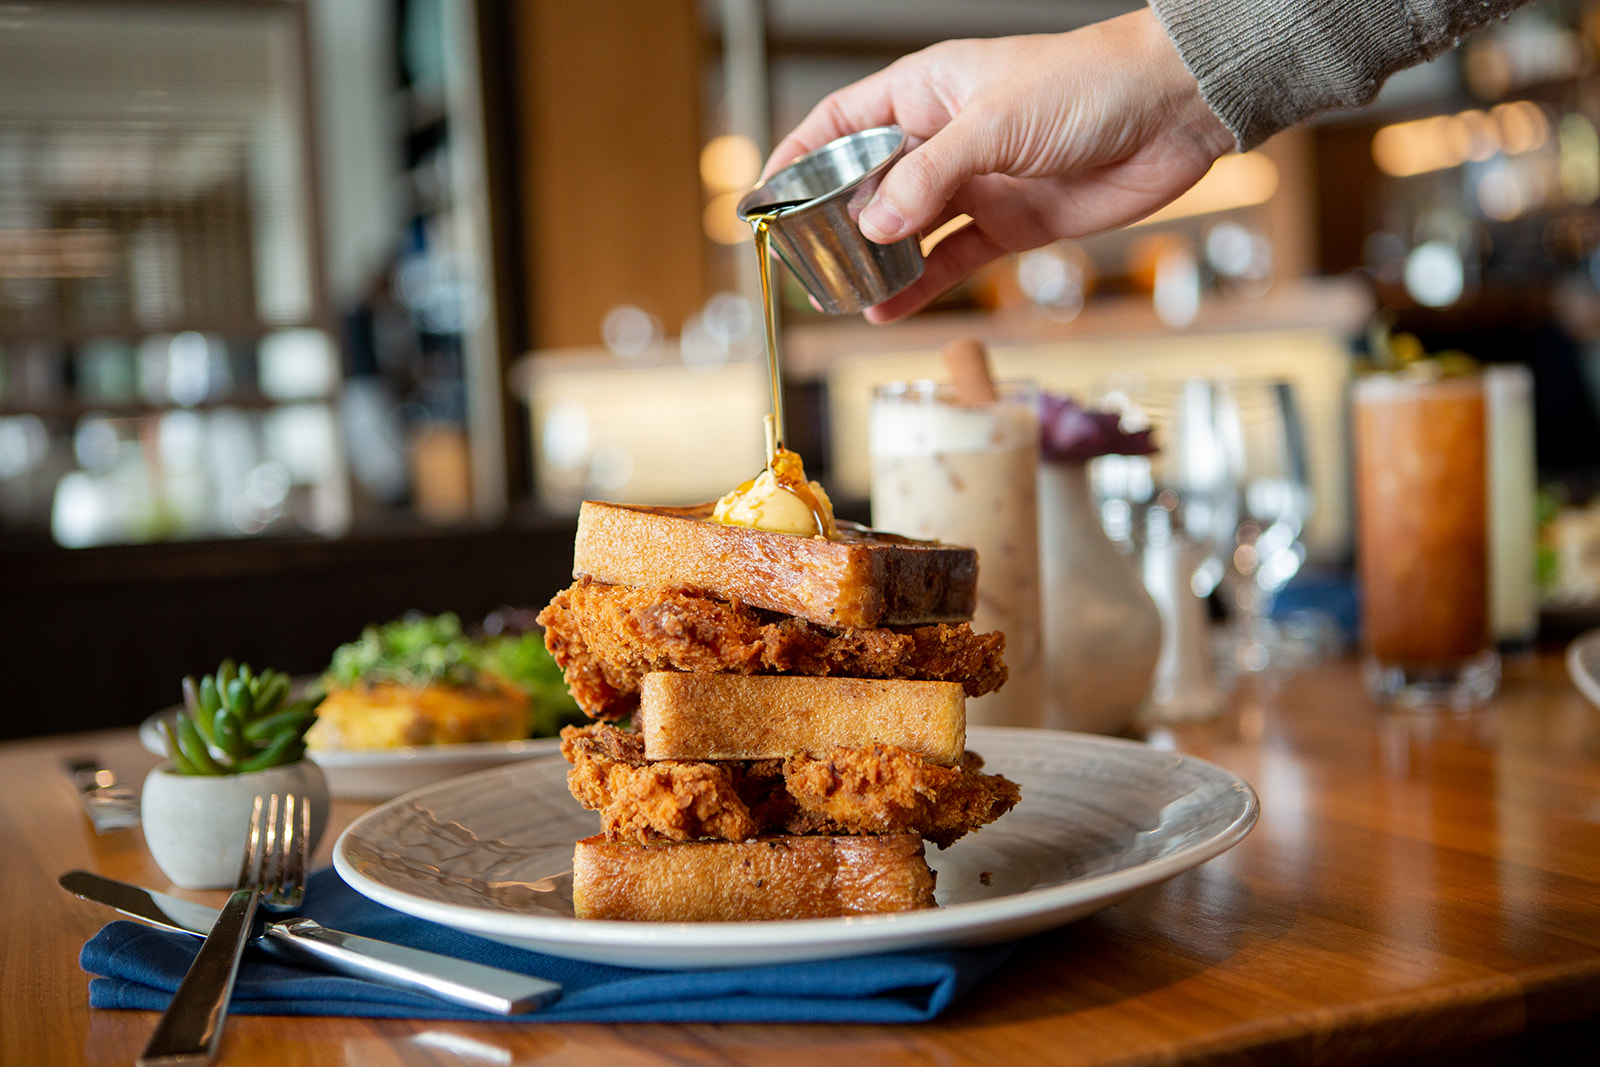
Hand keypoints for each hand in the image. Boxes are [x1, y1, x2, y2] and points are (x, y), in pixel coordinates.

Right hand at [765, 9, 1233, 321]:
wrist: (1173, 111)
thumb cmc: (1089, 84)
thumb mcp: (993, 123)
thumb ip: (928, 177)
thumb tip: (874, 224)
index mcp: (927, 92)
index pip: (841, 124)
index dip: (798, 157)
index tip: (764, 197)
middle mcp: (943, 139)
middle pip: (867, 185)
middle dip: (832, 222)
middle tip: (802, 261)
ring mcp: (975, 184)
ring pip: (906, 231)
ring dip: (874, 263)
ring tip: (840, 295)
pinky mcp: (1009, 225)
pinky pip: (950, 261)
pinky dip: (920, 286)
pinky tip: (889, 309)